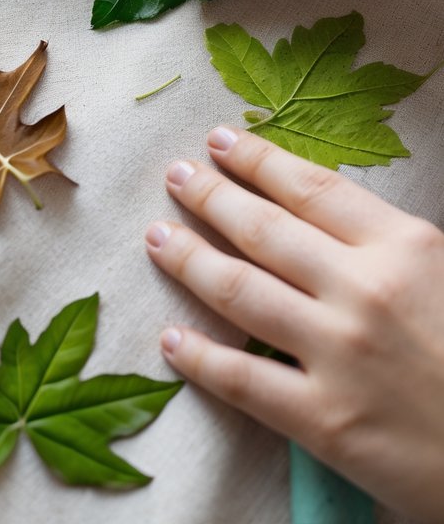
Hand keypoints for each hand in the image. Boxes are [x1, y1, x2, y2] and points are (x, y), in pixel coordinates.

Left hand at [145, 128, 443, 522]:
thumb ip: (388, 244)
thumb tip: (320, 211)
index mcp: (404, 246)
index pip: (310, 188)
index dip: (256, 160)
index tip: (218, 142)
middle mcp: (363, 290)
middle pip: (263, 229)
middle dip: (210, 197)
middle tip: (176, 177)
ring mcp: (338, 354)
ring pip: (240, 291)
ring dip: (189, 259)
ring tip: (157, 238)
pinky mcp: (324, 420)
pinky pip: (242, 380)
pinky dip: (198, 357)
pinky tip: (171, 338)